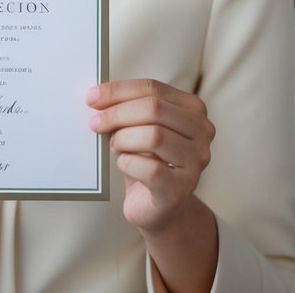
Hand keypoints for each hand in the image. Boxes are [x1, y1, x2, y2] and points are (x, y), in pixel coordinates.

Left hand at [86, 78, 214, 235]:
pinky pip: (149, 169)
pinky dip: (128, 163)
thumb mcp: (140, 128)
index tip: (92, 97)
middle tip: (95, 123)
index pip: (153, 88)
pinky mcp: (180, 189)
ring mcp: (195, 162)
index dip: (118, 91)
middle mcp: (202, 133)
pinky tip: (124, 165)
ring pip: (154, 136)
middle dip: (117, 114)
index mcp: (193, 110)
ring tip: (114, 146)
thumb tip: (96, 96)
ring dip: (123, 139)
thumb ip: (127, 108)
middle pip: (153, 109)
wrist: (158, 207)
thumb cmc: (147, 161)